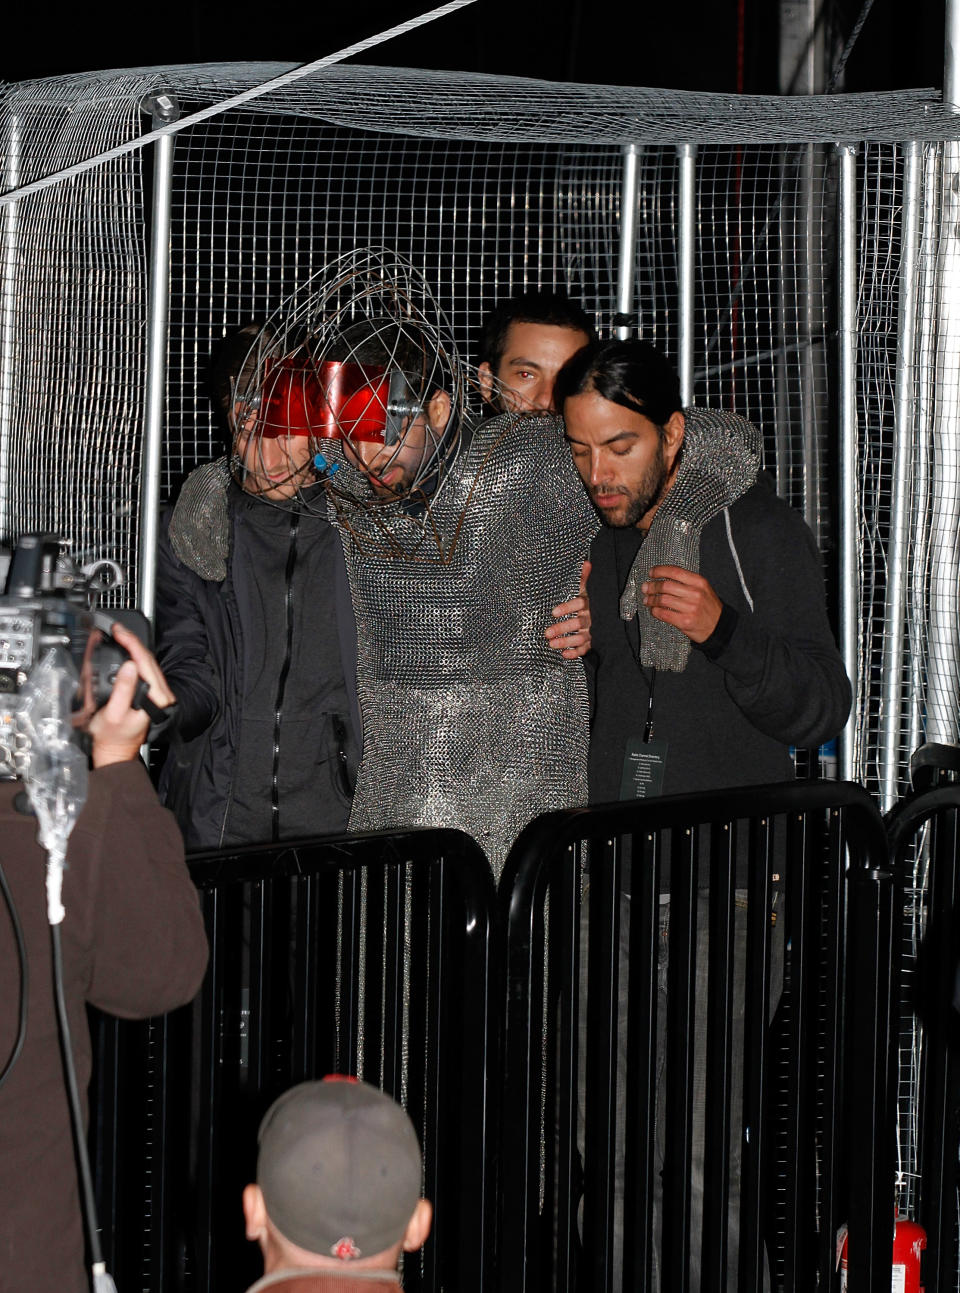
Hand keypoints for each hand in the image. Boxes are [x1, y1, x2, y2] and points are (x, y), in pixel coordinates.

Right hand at [87, 623, 176, 767]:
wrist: (116, 752)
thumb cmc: (113, 737)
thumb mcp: (114, 713)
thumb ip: (123, 689)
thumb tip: (130, 665)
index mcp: (156, 698)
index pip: (145, 662)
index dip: (131, 643)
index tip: (119, 632)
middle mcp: (162, 695)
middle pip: (149, 660)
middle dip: (132, 641)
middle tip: (117, 629)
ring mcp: (159, 695)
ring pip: (148, 664)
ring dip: (134, 648)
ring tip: (120, 636)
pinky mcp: (152, 695)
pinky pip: (145, 670)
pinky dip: (135, 658)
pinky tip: (127, 652)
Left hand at [546, 560, 591, 659]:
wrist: (611, 614)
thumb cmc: (594, 601)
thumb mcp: (589, 589)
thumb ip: (585, 578)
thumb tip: (586, 563)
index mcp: (589, 603)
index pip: (578, 604)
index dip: (566, 608)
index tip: (554, 612)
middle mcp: (591, 618)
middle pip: (577, 624)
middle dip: (562, 628)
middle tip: (547, 633)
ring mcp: (592, 631)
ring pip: (580, 638)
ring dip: (566, 642)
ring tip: (552, 644)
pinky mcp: (593, 641)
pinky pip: (585, 649)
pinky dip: (576, 653)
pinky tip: (565, 654)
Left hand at [640, 565, 721, 642]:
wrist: (719, 626)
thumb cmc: (709, 607)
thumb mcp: (703, 589)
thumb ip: (686, 582)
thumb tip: (662, 577)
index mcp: (699, 582)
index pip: (675, 572)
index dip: (660, 571)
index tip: (651, 572)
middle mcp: (695, 593)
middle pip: (666, 586)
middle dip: (652, 586)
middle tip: (646, 587)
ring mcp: (690, 608)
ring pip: (663, 600)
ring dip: (651, 599)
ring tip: (647, 600)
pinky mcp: (685, 621)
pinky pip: (663, 614)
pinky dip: (655, 611)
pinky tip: (653, 610)